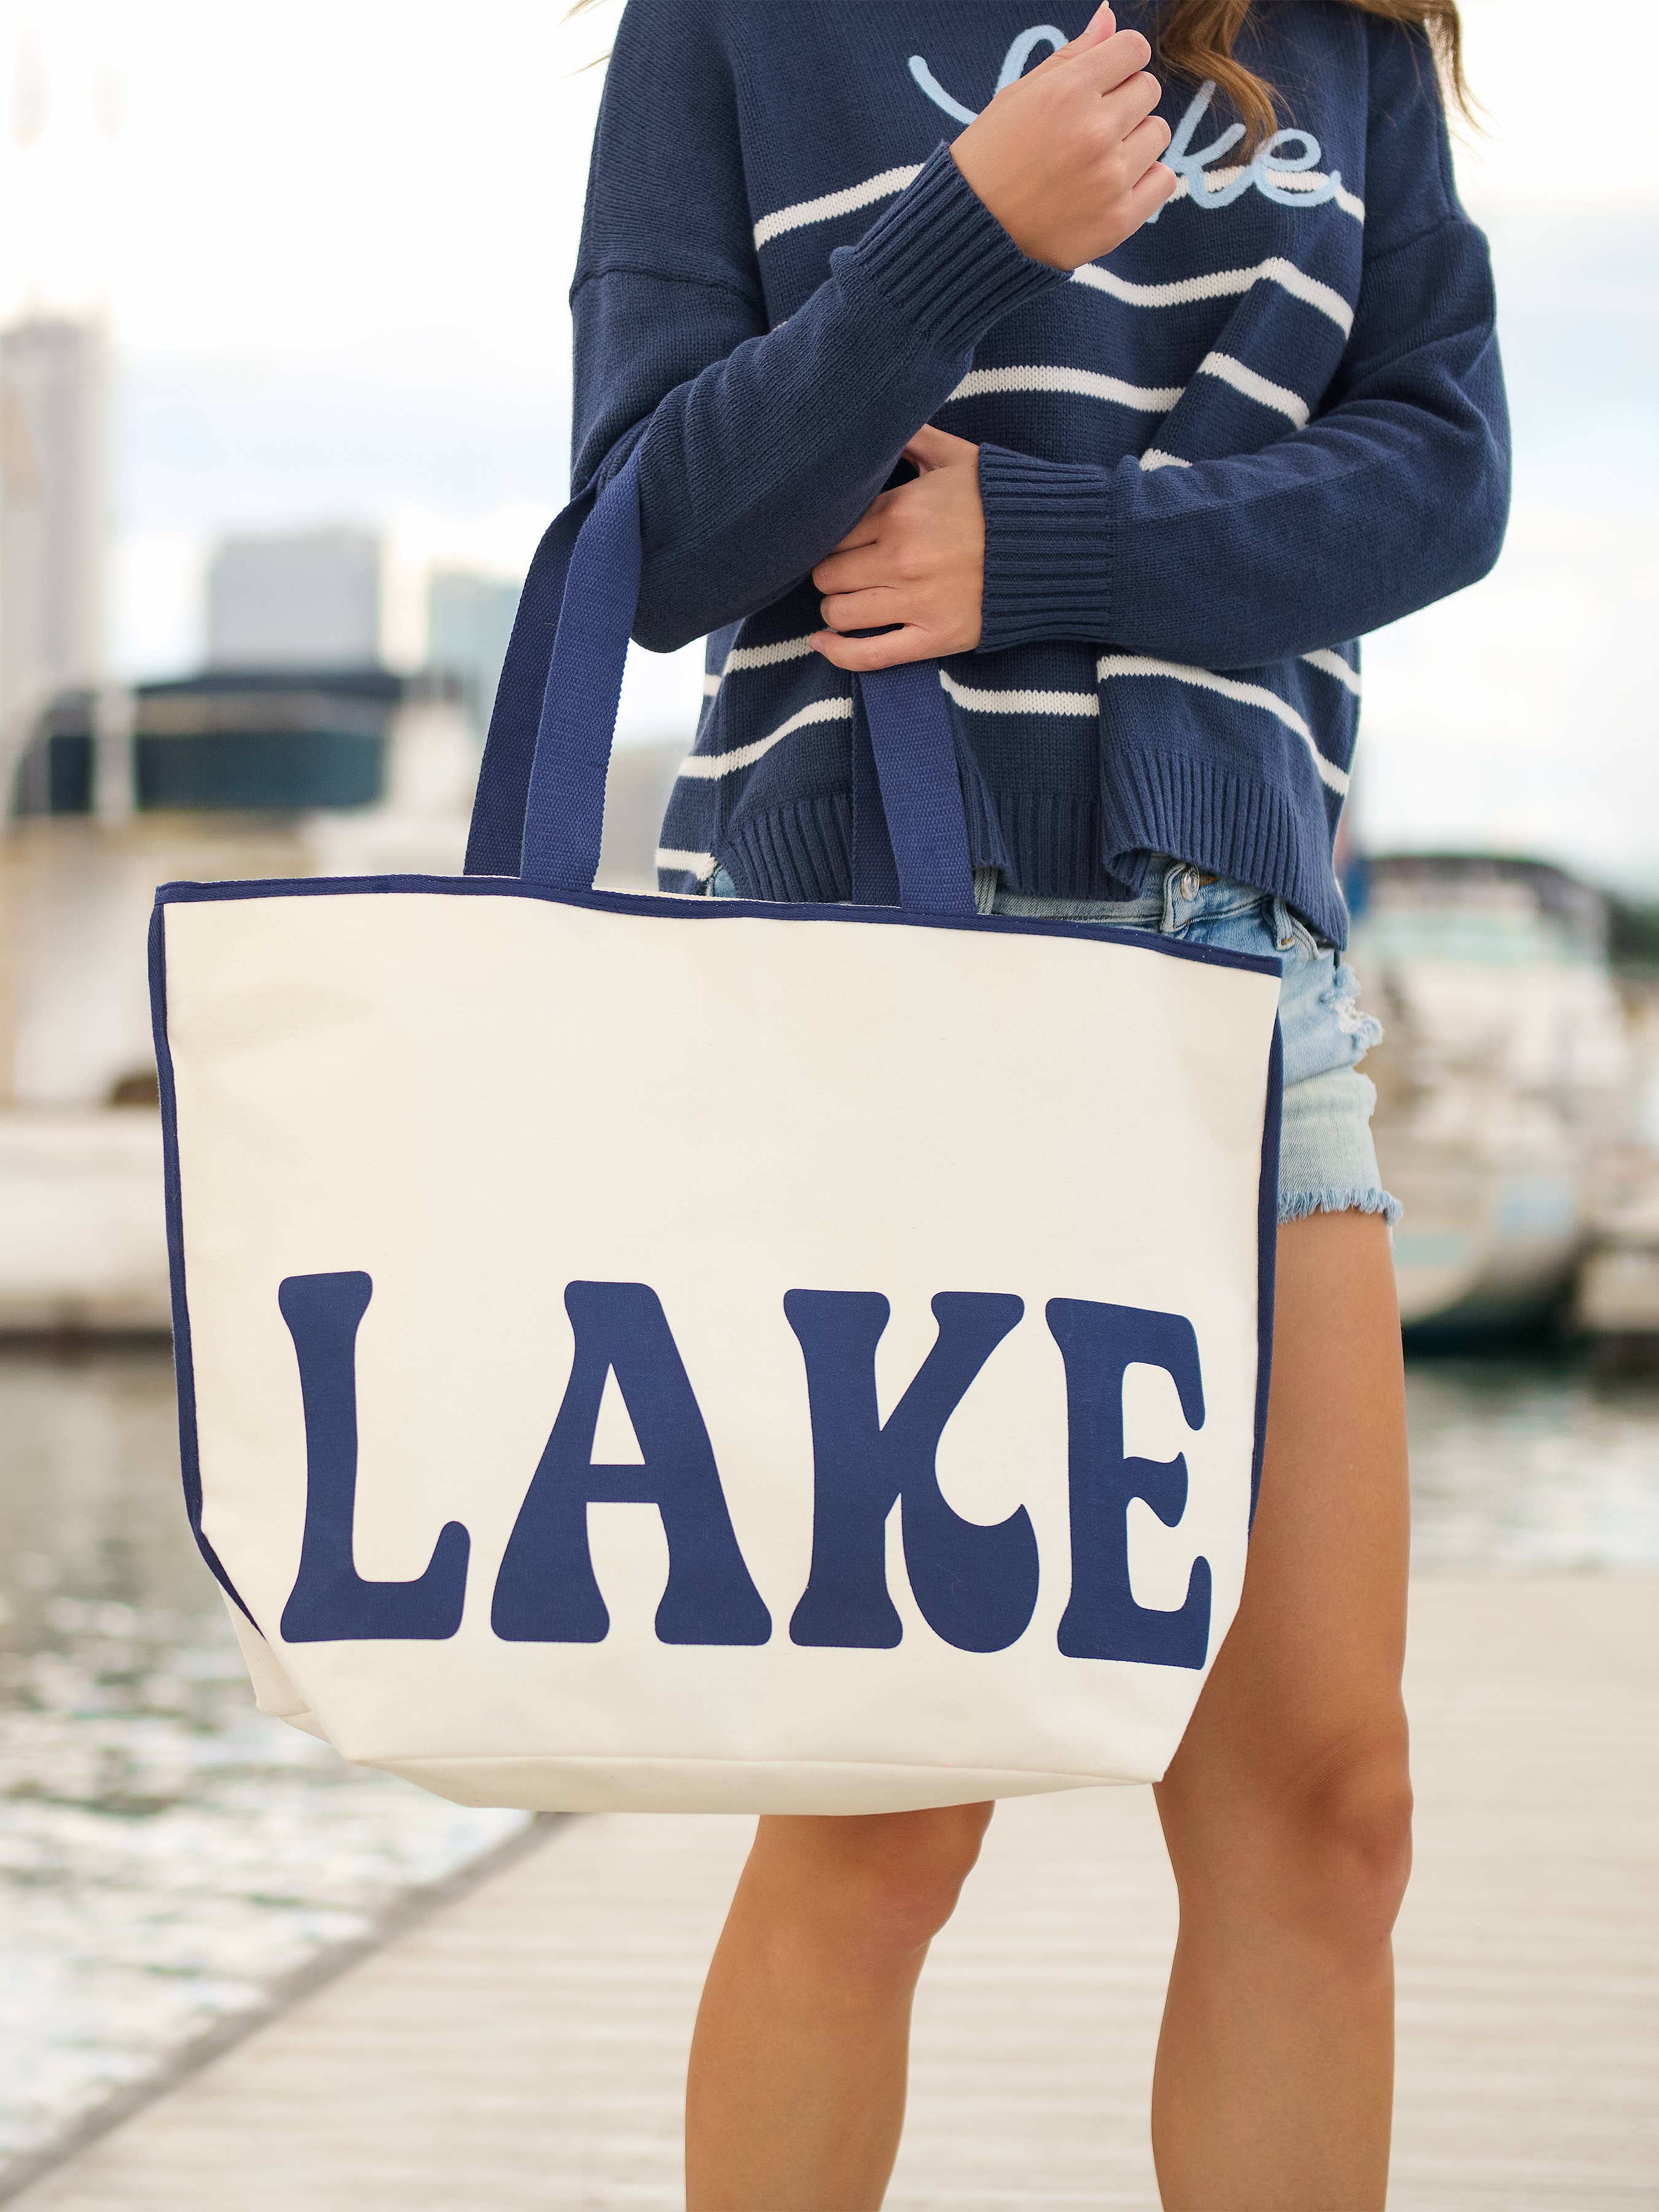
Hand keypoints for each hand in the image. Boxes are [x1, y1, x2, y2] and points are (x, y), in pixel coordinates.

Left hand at [811, 427, 984, 670]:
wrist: (1059, 547)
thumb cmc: (1004, 500)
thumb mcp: (957, 456)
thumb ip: (912, 438)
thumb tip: (880, 416)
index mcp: (900, 510)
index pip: (832, 532)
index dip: (828, 538)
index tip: (838, 542)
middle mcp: (901, 557)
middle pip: (827, 574)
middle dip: (830, 573)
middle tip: (844, 571)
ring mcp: (917, 601)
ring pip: (839, 613)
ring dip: (836, 609)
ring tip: (848, 601)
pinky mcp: (935, 636)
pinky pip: (869, 655)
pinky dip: (839, 652)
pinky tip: (823, 644)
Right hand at [949, 4, 1176, 268]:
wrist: (970, 234)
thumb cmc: (989, 159)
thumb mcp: (1018, 96)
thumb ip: (1070, 56)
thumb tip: (1110, 17)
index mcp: (1068, 91)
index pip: (1133, 49)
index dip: (1121, 61)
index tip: (1105, 81)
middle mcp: (1095, 131)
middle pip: (1149, 90)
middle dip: (1125, 101)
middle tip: (1091, 127)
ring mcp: (1110, 178)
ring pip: (1159, 133)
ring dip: (1136, 141)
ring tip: (1098, 160)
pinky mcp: (1119, 219)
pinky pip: (1164, 180)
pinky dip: (1146, 180)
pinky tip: (1114, 186)